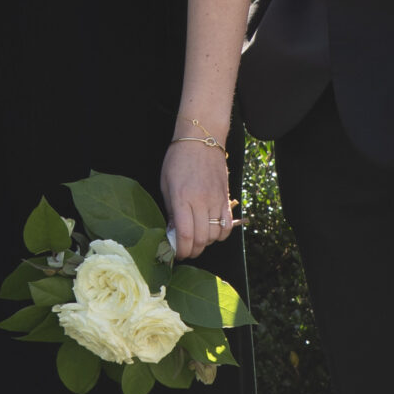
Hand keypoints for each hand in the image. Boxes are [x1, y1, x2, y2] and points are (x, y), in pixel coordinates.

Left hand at [161, 138, 235, 260]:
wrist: (201, 139)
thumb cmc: (178, 159)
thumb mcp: (166, 183)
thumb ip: (171, 209)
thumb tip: (173, 231)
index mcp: (182, 198)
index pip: (185, 235)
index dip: (181, 250)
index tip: (177, 254)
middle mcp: (201, 202)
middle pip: (202, 239)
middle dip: (193, 251)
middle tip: (186, 251)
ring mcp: (216, 200)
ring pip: (215, 235)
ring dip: (206, 244)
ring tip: (198, 241)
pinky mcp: (226, 198)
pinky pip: (227, 225)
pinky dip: (221, 235)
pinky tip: (212, 233)